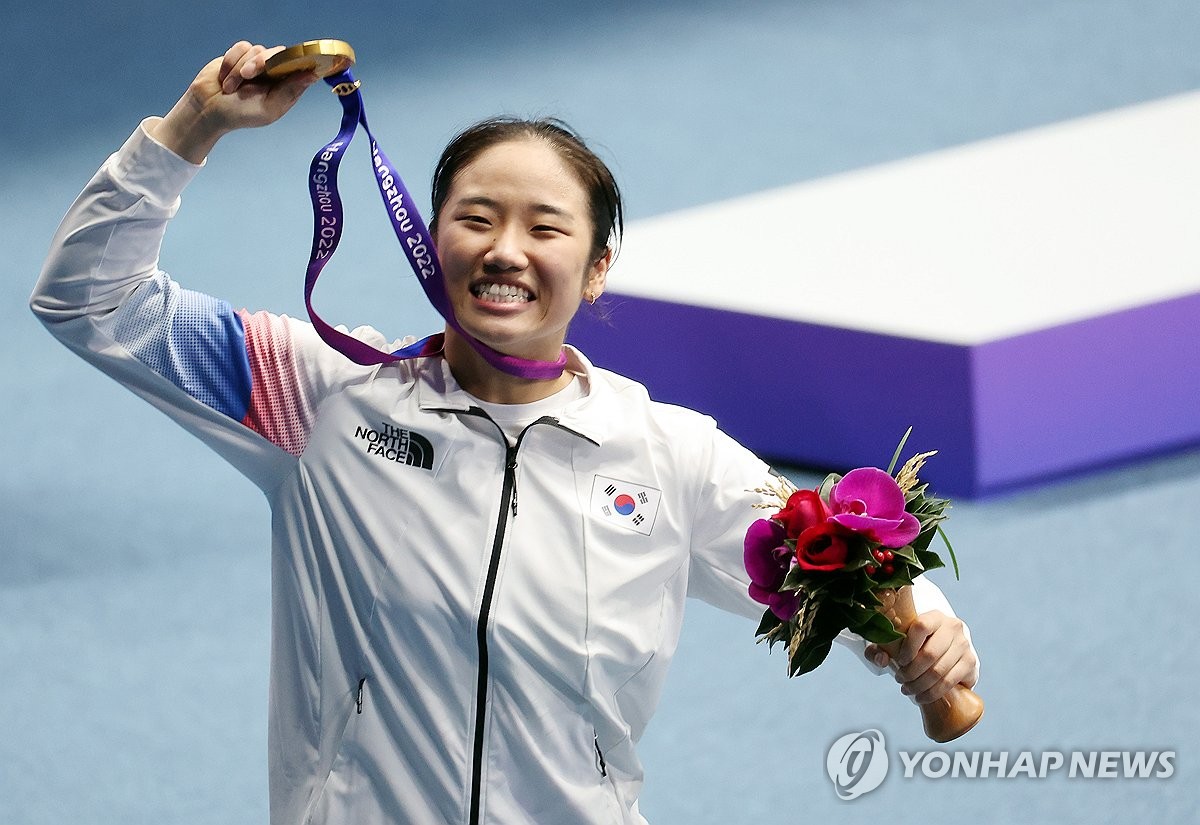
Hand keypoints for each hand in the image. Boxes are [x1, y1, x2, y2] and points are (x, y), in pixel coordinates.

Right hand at [151, 41, 320, 162]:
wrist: (207, 109)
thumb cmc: (239, 114)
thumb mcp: (269, 109)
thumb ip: (289, 91)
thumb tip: (311, 76)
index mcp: (285, 87)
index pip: (300, 67)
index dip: (300, 61)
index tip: (294, 62)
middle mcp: (274, 72)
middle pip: (278, 53)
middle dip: (260, 62)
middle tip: (246, 75)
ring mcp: (257, 62)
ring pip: (257, 50)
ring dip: (240, 68)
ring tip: (230, 87)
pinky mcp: (240, 55)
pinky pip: (241, 47)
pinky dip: (230, 61)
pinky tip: (224, 77)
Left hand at [864, 610, 977, 704]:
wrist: (943, 652)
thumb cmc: (914, 645)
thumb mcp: (895, 643)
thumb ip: (879, 648)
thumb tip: (881, 659)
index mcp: (934, 616)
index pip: (921, 627)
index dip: (908, 647)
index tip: (898, 661)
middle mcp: (953, 627)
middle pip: (930, 653)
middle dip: (911, 672)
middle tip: (900, 680)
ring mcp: (964, 645)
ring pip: (939, 670)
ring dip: (920, 685)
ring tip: (907, 689)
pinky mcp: (971, 663)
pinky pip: (950, 681)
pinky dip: (932, 693)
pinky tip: (921, 697)